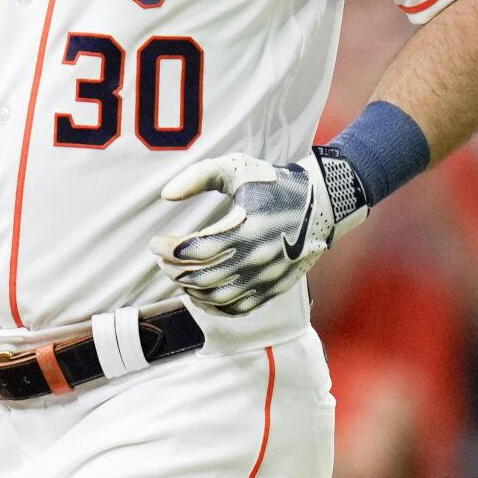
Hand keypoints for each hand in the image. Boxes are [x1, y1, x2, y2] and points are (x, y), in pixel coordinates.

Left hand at [150, 149, 367, 315]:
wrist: (322, 204)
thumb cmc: (274, 183)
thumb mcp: (236, 168)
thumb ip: (198, 177)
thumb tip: (166, 195)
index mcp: (246, 228)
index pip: (195, 250)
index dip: (168, 249)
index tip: (156, 241)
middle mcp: (256, 259)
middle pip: (201, 277)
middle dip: (173, 269)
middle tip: (160, 257)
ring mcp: (265, 278)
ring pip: (216, 297)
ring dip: (188, 289)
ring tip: (175, 272)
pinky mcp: (273, 289)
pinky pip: (237, 309)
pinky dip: (213, 306)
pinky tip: (199, 292)